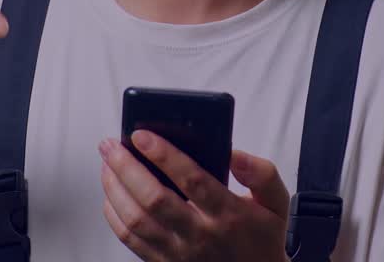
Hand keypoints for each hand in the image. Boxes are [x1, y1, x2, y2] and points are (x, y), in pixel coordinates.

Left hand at [98, 131, 288, 261]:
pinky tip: (111, 194)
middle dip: (126, 167)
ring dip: (114, 188)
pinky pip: (130, 240)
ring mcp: (179, 252)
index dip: (164, 155)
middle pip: (154, 199)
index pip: (192, 180)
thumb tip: (234, 154)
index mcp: (228, 214)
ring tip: (107, 164)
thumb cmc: (262, 238)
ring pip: (136, 219)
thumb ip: (262, 174)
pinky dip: (114, 215)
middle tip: (110, 144)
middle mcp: (201, 234)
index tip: (142, 134)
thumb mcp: (276, 203)